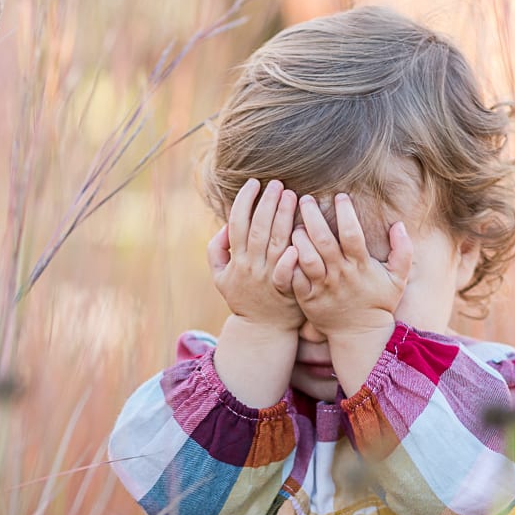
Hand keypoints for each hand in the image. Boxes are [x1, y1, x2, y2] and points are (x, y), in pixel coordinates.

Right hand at [207, 179, 301, 330]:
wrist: (262, 331)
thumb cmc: (244, 298)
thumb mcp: (220, 277)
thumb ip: (216, 250)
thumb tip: (224, 226)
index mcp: (237, 259)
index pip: (237, 223)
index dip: (244, 201)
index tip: (254, 183)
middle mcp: (252, 266)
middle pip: (259, 228)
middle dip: (267, 203)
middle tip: (277, 183)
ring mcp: (269, 278)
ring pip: (276, 242)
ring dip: (284, 217)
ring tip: (292, 195)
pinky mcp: (286, 291)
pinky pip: (287, 273)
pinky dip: (291, 259)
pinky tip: (298, 238)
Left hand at [290, 193, 412, 339]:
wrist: (360, 335)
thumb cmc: (379, 302)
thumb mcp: (398, 279)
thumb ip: (403, 251)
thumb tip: (398, 224)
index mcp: (361, 267)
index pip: (353, 234)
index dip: (346, 213)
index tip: (341, 196)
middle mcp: (340, 275)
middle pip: (323, 241)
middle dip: (313, 217)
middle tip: (306, 199)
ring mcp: (322, 287)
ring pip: (306, 257)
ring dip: (299, 237)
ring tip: (296, 223)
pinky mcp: (307, 298)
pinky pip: (294, 276)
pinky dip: (289, 261)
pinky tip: (286, 246)